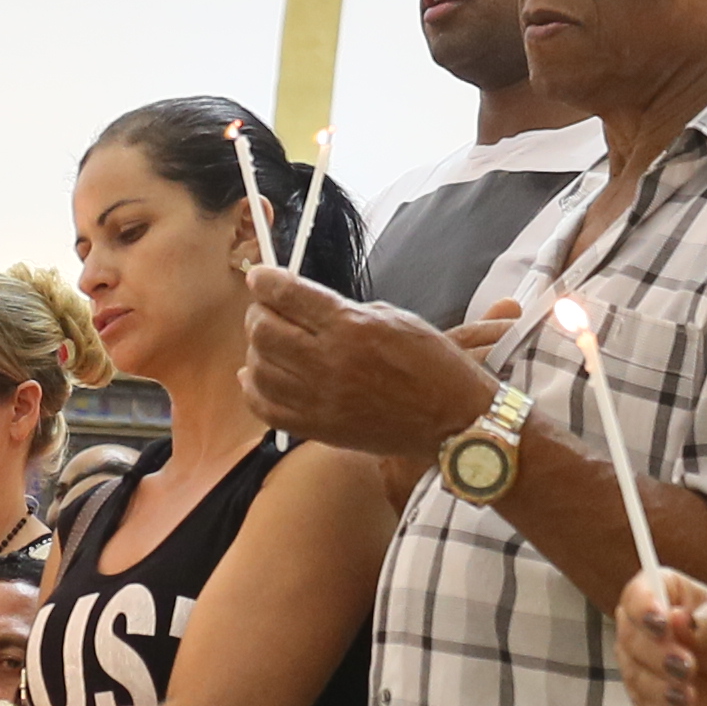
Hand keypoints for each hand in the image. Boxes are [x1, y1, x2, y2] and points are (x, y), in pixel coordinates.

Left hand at [243, 272, 506, 463]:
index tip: (260, 277)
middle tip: (268, 310)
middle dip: (258, 313)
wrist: (452, 421)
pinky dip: (253, 388)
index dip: (265, 281)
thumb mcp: (394, 319)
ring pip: (258, 368)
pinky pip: (265, 408)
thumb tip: (304, 305)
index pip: (287, 295)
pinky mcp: (317, 429)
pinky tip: (258, 375)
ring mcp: (320, 400)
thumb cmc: (433, 365)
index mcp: (351, 328)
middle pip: (263, 331)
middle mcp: (329, 364)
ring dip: (256, 350)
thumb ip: (344, 311)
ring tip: (269, 343)